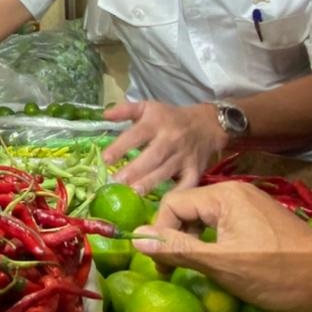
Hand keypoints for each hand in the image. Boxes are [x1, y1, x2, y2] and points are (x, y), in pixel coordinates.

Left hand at [105, 101, 226, 194]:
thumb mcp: (148, 107)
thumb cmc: (170, 118)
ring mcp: (184, 156)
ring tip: (133, 192)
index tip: (105, 159)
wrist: (207, 125)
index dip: (121, 146)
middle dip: (135, 169)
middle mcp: (170, 139)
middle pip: (153, 155)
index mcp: (156, 123)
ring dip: (150, 182)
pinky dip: (177, 193)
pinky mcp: (195, 170)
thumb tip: (105, 115)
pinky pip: (187, 183)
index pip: (137, 134)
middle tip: (117, 181)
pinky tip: (164, 203)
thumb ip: (125, 110)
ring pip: (166, 170)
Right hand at [134, 183, 311, 311]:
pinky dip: (215, 245)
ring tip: (197, 271)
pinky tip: (223, 267)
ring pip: (206, 220)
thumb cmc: (281, 275)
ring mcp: (253, 206)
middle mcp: (236, 192)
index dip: (159, 234)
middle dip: (176, 238)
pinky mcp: (264, 222)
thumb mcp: (224, 265)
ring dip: (195, 244)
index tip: (162, 267)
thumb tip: (135, 237)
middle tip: (175, 271)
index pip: (171, 204)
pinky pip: (226, 227)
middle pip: (188, 209)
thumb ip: (178, 250)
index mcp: (224, 195)